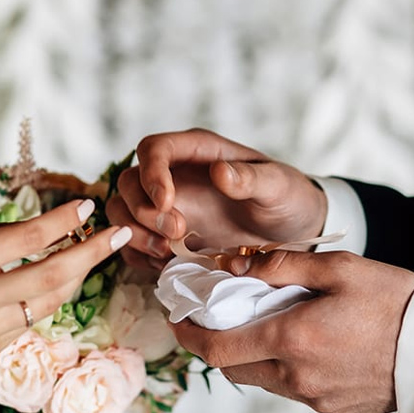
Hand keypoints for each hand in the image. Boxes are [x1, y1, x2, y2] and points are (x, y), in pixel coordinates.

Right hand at [0, 199, 131, 369]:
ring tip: (90, 256)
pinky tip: (51, 284)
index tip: (89, 207)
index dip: (66, 222)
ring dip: (75, 277)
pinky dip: (46, 300)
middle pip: (54, 275)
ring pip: (51, 303)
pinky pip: (31, 322)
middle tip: (119, 235)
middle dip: (93, 253)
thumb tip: (43, 230)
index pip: (31, 238)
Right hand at [106, 128, 326, 269]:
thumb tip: (220, 172)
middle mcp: (174, 174)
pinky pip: (133, 242)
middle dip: (143, 210)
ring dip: (135, 234)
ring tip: (167, 252)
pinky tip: (166, 264)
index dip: (151, 174)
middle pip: (130, 182)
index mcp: (198, 151)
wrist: (290, 232)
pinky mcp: (164, 235)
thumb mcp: (278, 186)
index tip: (167, 203)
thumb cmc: (286, 199)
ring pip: (123, 211)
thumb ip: (251, 179)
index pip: (154, 149)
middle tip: (177, 234)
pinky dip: (140, 255)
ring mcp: (167, 205)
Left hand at [173, 250, 413, 412]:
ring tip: (271, 327)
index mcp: (291, 340)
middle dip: (219, 344)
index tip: (178, 321)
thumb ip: (282, 266)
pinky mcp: (337, 410)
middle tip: (222, 318)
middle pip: (235, 367)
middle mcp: (296, 377)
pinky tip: (311, 347)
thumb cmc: (394, 301)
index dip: (189, 337)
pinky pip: (297, 390)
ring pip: (264, 380)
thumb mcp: (339, 268)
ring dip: (255, 356)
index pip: (217, 348)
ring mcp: (316, 399)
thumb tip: (236, 266)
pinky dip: (288, 369)